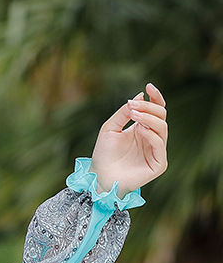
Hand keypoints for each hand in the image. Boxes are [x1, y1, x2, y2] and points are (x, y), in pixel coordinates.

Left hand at [89, 82, 167, 196]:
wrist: (99, 176)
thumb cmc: (103, 154)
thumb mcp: (110, 128)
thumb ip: (124, 113)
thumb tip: (139, 96)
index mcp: (143, 129)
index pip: (156, 110)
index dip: (155, 97)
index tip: (148, 86)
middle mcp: (152, 138)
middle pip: (161, 116)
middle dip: (149, 107)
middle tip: (133, 105)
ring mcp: (156, 151)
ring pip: (162, 128)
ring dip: (149, 118)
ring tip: (134, 115)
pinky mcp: (158, 164)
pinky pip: (160, 145)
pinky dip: (151, 135)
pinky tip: (139, 129)